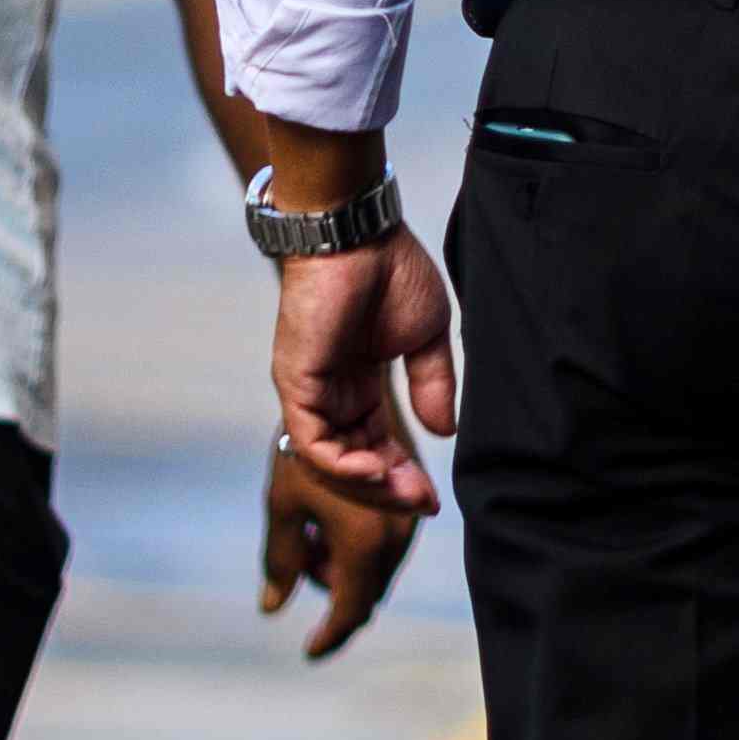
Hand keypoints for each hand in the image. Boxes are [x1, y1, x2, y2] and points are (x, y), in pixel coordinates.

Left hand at [258, 442, 417, 657]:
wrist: (347, 390)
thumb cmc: (302, 446)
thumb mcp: (283, 505)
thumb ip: (280, 560)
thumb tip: (271, 607)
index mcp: (363, 543)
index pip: (351, 610)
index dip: (330, 636)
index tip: (310, 651)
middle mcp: (395, 536)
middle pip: (365, 591)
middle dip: (331, 589)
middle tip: (297, 559)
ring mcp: (408, 520)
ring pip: (377, 568)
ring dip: (343, 566)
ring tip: (310, 534)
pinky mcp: (411, 501)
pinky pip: (385, 544)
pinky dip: (357, 546)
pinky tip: (331, 521)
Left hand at [272, 230, 458, 513]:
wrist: (359, 234)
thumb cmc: (390, 271)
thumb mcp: (426, 337)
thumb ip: (432, 385)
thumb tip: (442, 431)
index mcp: (356, 384)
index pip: (374, 446)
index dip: (402, 475)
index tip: (432, 498)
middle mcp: (328, 394)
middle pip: (352, 463)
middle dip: (387, 490)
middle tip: (422, 505)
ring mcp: (308, 391)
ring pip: (329, 462)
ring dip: (367, 485)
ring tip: (404, 493)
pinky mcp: (296, 383)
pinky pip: (312, 442)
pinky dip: (341, 465)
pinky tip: (375, 471)